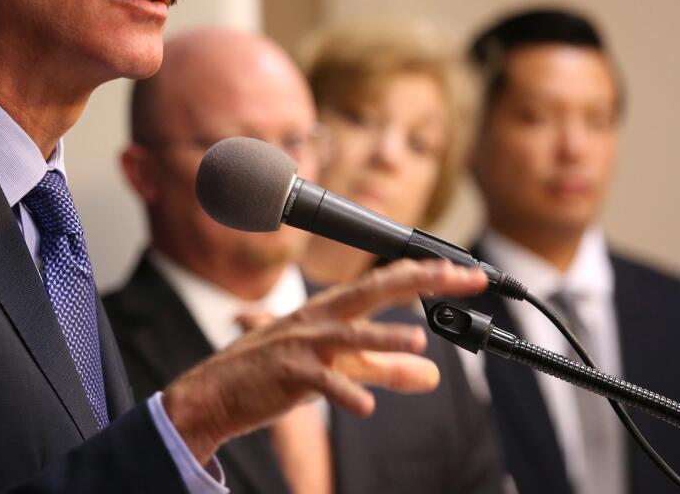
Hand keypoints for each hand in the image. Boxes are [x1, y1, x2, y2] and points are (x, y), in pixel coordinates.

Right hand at [162, 259, 487, 462]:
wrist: (215, 392)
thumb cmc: (277, 373)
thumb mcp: (338, 368)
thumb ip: (386, 369)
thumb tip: (433, 376)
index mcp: (331, 310)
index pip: (385, 283)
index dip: (425, 275)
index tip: (464, 272)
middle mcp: (319, 318)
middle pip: (373, 291)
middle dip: (418, 281)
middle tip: (458, 276)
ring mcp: (302, 344)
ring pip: (349, 336)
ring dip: (383, 337)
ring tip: (417, 341)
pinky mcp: (287, 374)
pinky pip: (320, 384)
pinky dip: (343, 393)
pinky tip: (366, 406)